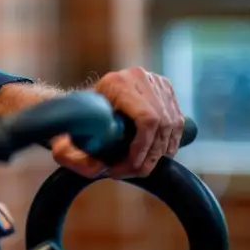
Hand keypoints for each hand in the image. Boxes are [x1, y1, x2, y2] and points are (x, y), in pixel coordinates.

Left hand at [51, 67, 184, 178]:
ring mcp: (155, 81)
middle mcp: (139, 77)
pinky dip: (169, 142)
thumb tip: (98, 168)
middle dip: (151, 154)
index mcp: (117, 83)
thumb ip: (77, 153)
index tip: (132, 165)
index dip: (144, 147)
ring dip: (161, 151)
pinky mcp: (165, 88)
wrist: (86, 103)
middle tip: (137, 172)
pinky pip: (177, 121)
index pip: (147, 118)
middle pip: (162, 123)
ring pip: (172, 124)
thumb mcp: (72, 135)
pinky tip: (155, 154)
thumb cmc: (78, 122)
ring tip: (143, 165)